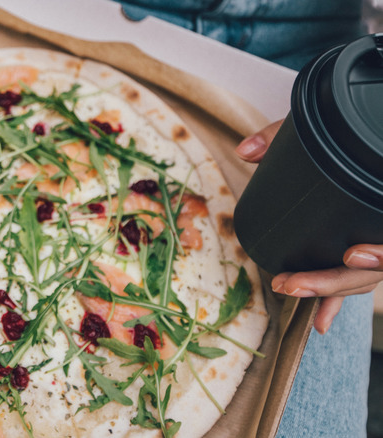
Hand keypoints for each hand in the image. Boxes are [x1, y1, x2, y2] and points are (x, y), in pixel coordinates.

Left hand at [236, 120, 382, 333]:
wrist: (367, 139)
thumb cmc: (343, 136)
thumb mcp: (316, 130)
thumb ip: (282, 136)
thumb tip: (245, 151)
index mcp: (380, 200)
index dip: (380, 253)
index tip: (351, 253)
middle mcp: (382, 226)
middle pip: (370, 269)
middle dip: (330, 281)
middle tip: (289, 283)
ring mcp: (375, 244)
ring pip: (361, 280)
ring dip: (326, 293)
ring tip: (287, 291)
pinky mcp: (360, 253)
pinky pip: (352, 283)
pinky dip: (335, 303)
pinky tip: (318, 324)